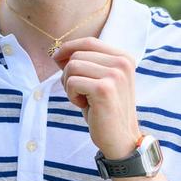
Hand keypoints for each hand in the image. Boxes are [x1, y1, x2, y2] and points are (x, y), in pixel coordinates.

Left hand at [52, 37, 141, 159]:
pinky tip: (85, 105)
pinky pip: (72, 82)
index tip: (57, 58)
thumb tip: (58, 52)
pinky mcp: (104, 89)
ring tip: (83, 98)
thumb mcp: (98, 80)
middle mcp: (122, 63)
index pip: (89, 42)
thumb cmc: (105, 109)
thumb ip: (85, 63)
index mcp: (124, 58)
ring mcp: (115, 75)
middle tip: (79, 92)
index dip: (69, 47)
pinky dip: (72, 95)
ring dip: (70, 85)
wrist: (120, 138)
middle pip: (77, 55)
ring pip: (72, 67)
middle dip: (68, 73)